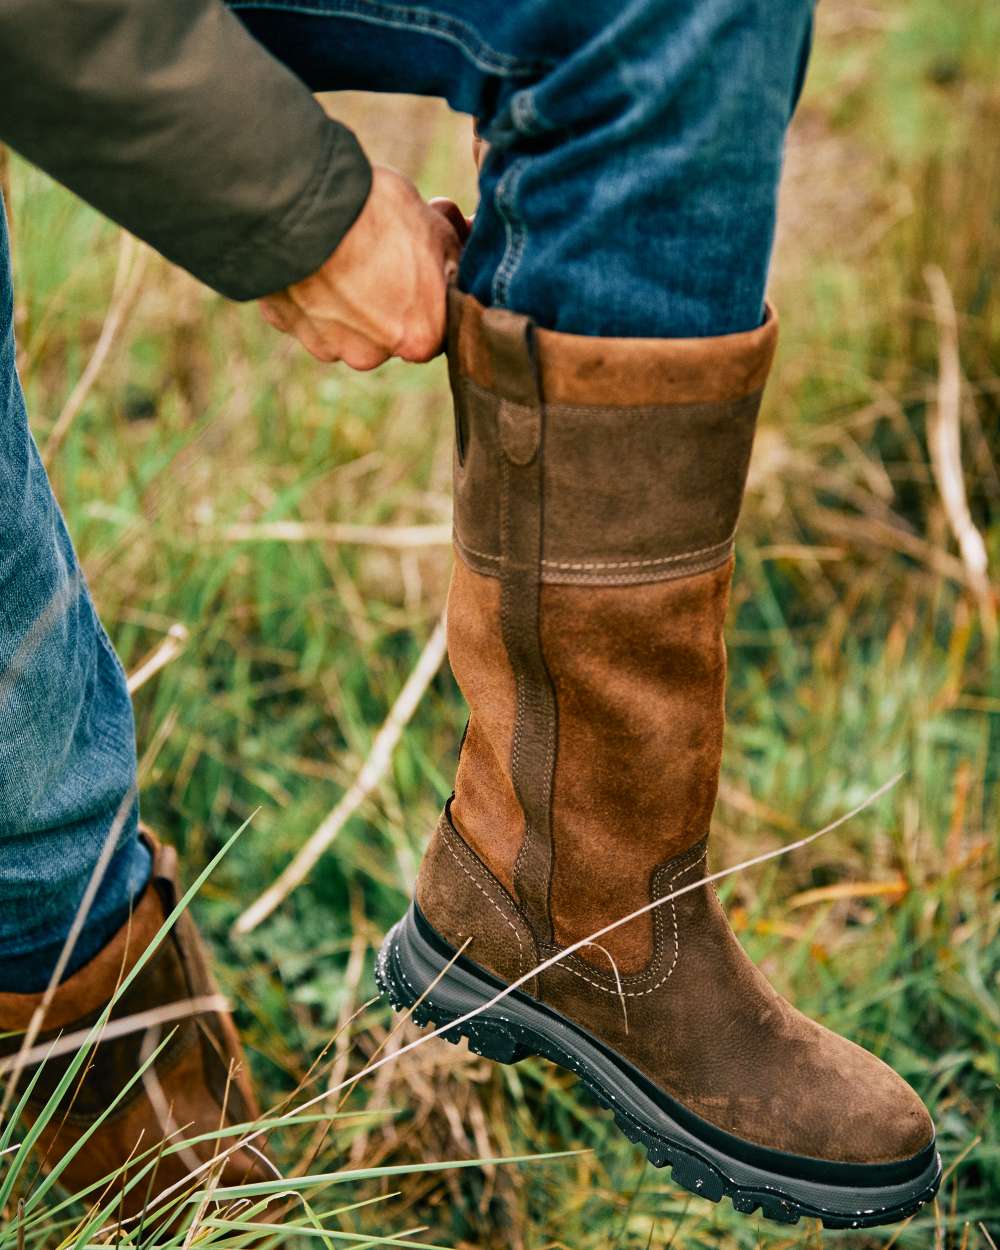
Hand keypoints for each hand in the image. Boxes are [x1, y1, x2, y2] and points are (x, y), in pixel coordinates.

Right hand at [259, 165, 467, 369]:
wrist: (302, 205)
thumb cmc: (377, 215)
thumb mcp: (433, 225)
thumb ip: (448, 252)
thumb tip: (459, 242)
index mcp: (420, 340)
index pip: (432, 328)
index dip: (425, 294)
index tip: (416, 267)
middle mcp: (373, 355)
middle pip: (386, 332)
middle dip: (384, 300)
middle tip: (376, 255)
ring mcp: (327, 345)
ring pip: (345, 324)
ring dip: (345, 299)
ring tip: (340, 253)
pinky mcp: (288, 327)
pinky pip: (306, 311)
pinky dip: (310, 290)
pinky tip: (311, 256)